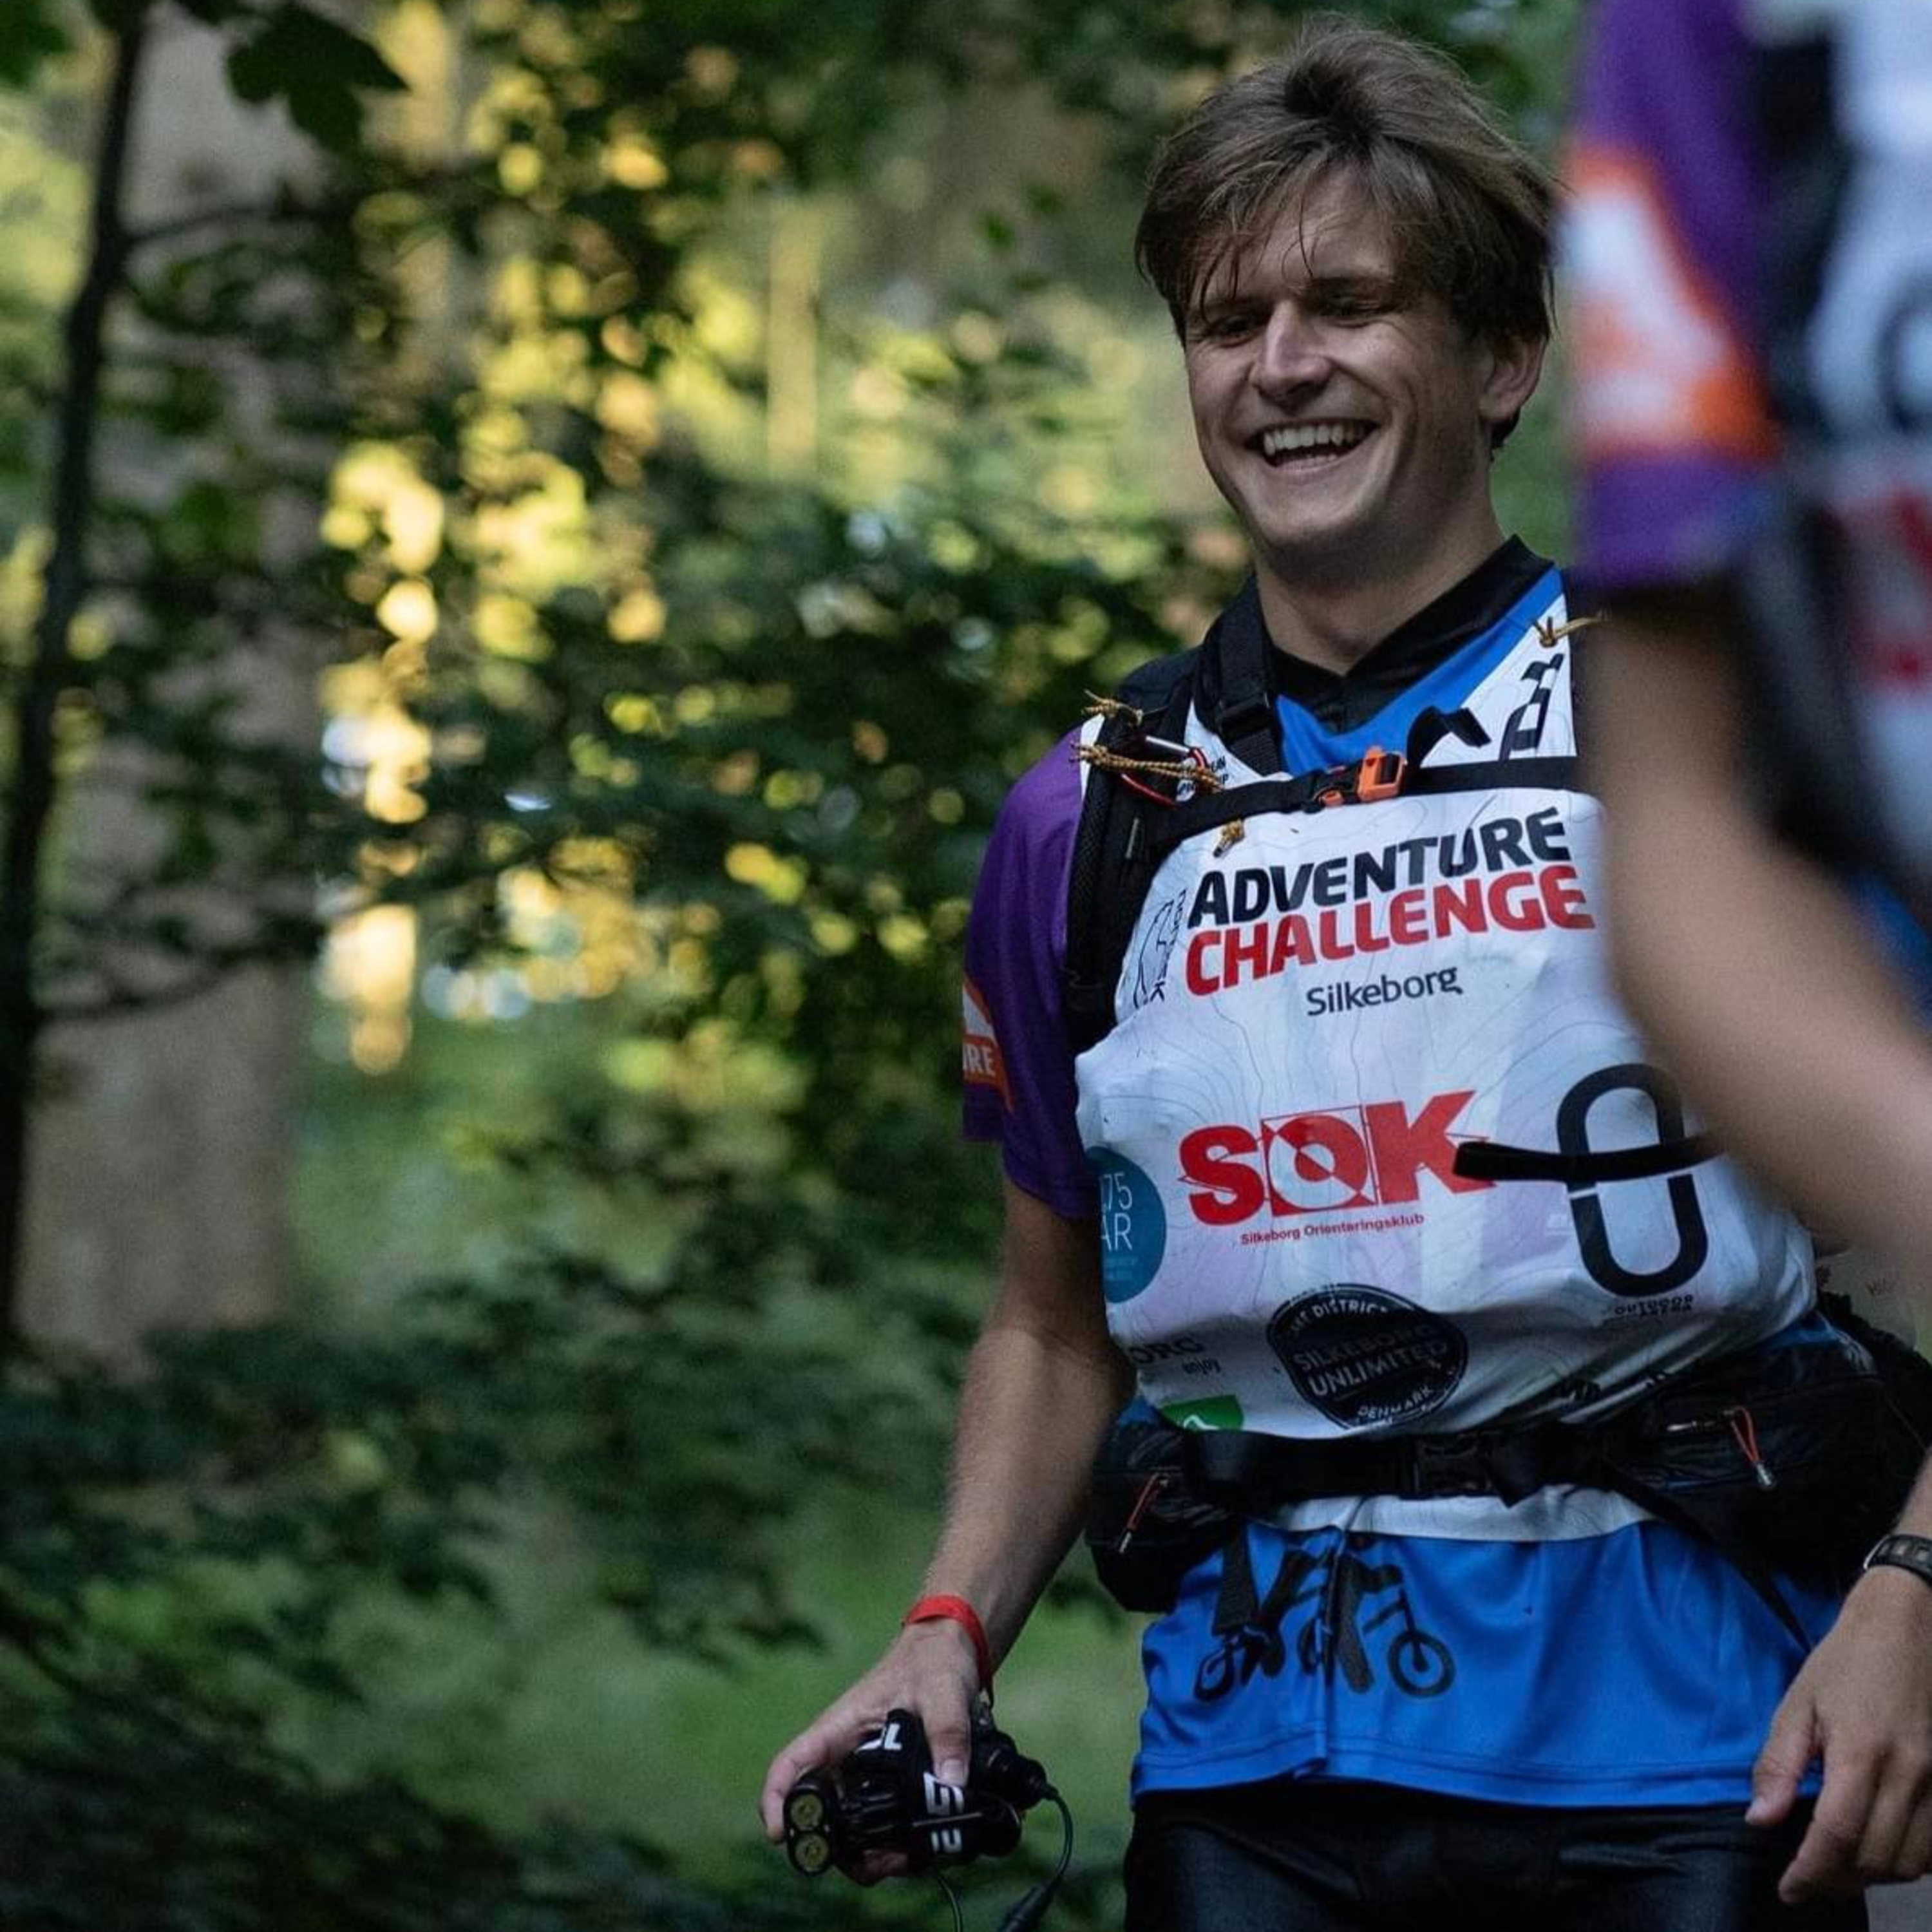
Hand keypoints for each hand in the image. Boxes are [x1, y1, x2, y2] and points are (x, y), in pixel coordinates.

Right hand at [758, 1617, 983, 1879]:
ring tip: (904, 1860)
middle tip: (876, 1864)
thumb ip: (948, 1733)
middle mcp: (845, 1756)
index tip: (780, 1835)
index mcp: (840, 1728)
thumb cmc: (934, 1661)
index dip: (776, 1800)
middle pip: (819, 1813)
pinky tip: (920, 1848)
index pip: (791, 1764)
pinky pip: (879, 1822)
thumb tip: (950, 1784)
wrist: (951, 1649)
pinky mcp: (888, 1782)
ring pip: (849, 1826)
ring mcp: (865, 1772)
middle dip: (837, 1849)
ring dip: (868, 1853)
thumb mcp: (942, 1691)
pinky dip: (892, 1842)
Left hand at [1747, 1565, 1931, 1900]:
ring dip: (1873, 1875)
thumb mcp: (1798, 1703)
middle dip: (1837, 1879)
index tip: (1788, 1888)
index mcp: (1862, 1753)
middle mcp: (1910, 1776)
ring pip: (1911, 1862)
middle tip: (1807, 1879)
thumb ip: (1779, 1764)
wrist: (1909, 1627)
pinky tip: (1878, 1849)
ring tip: (1838, 1868)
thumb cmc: (1845, 1661)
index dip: (1811, 1871)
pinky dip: (1907, 1860)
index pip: (1838, 1835)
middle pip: (1876, 1858)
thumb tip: (1760, 1820)